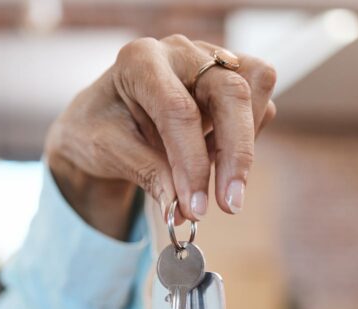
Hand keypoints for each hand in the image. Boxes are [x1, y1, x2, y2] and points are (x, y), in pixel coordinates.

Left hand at [47, 35, 276, 238]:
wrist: (101, 121)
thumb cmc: (98, 131)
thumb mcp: (107, 152)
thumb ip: (147, 174)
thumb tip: (183, 207)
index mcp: (139, 61)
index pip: (178, 110)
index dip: (191, 162)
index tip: (195, 206)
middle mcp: (179, 53)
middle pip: (230, 91)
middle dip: (235, 153)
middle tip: (229, 205)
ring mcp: (209, 61)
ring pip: (256, 88)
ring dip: (245, 143)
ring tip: (214, 180)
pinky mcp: (230, 78)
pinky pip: (258, 107)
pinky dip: (244, 141)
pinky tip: (213, 161)